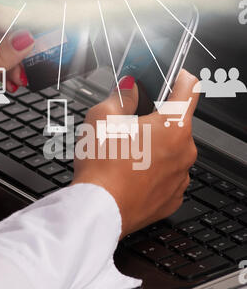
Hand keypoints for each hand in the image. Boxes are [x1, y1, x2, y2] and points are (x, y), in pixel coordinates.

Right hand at [72, 70, 199, 238]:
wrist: (100, 211)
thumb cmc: (102, 168)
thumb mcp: (102, 118)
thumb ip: (121, 96)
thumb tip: (129, 88)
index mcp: (173, 127)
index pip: (189, 89)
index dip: (179, 77)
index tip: (173, 77)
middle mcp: (184, 152)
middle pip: (176, 124)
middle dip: (156, 120)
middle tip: (129, 126)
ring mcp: (180, 177)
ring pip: (171, 151)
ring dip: (155, 147)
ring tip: (126, 154)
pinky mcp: (172, 197)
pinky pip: (167, 176)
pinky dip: (154, 171)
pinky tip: (131, 173)